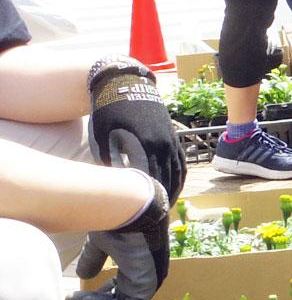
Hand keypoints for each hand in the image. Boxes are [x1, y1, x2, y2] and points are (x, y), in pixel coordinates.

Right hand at [63, 175, 169, 299]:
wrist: (130, 211)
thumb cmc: (117, 221)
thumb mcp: (101, 243)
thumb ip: (94, 259)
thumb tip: (84, 275)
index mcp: (135, 264)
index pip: (115, 288)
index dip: (94, 298)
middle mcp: (144, 274)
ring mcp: (148, 280)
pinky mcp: (149, 285)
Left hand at [88, 57, 186, 203]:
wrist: (126, 83)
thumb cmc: (109, 111)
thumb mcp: (103, 135)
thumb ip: (110, 158)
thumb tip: (115, 179)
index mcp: (144, 145)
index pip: (150, 179)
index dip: (150, 198)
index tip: (146, 213)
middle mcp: (161, 143)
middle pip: (167, 178)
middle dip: (163, 198)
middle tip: (158, 216)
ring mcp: (169, 139)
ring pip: (177, 170)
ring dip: (174, 188)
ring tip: (168, 204)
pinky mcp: (172, 135)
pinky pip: (180, 160)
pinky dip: (180, 175)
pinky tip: (176, 185)